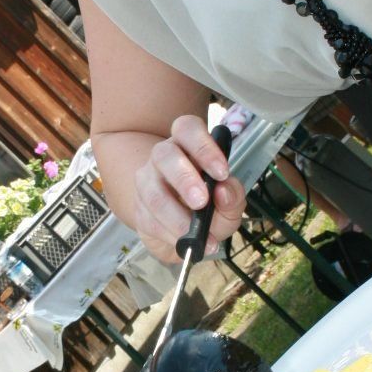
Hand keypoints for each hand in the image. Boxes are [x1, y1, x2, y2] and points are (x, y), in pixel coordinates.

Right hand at [131, 115, 245, 263]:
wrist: (185, 235)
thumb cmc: (210, 209)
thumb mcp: (230, 205)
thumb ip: (233, 197)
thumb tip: (224, 191)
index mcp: (187, 145)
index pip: (188, 129)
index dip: (204, 146)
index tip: (221, 172)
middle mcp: (163, 158)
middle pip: (164, 155)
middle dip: (184, 179)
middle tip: (202, 202)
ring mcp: (147, 182)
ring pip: (153, 193)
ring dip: (175, 215)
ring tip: (195, 233)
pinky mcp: (138, 209)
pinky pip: (149, 220)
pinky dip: (170, 235)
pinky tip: (185, 243)